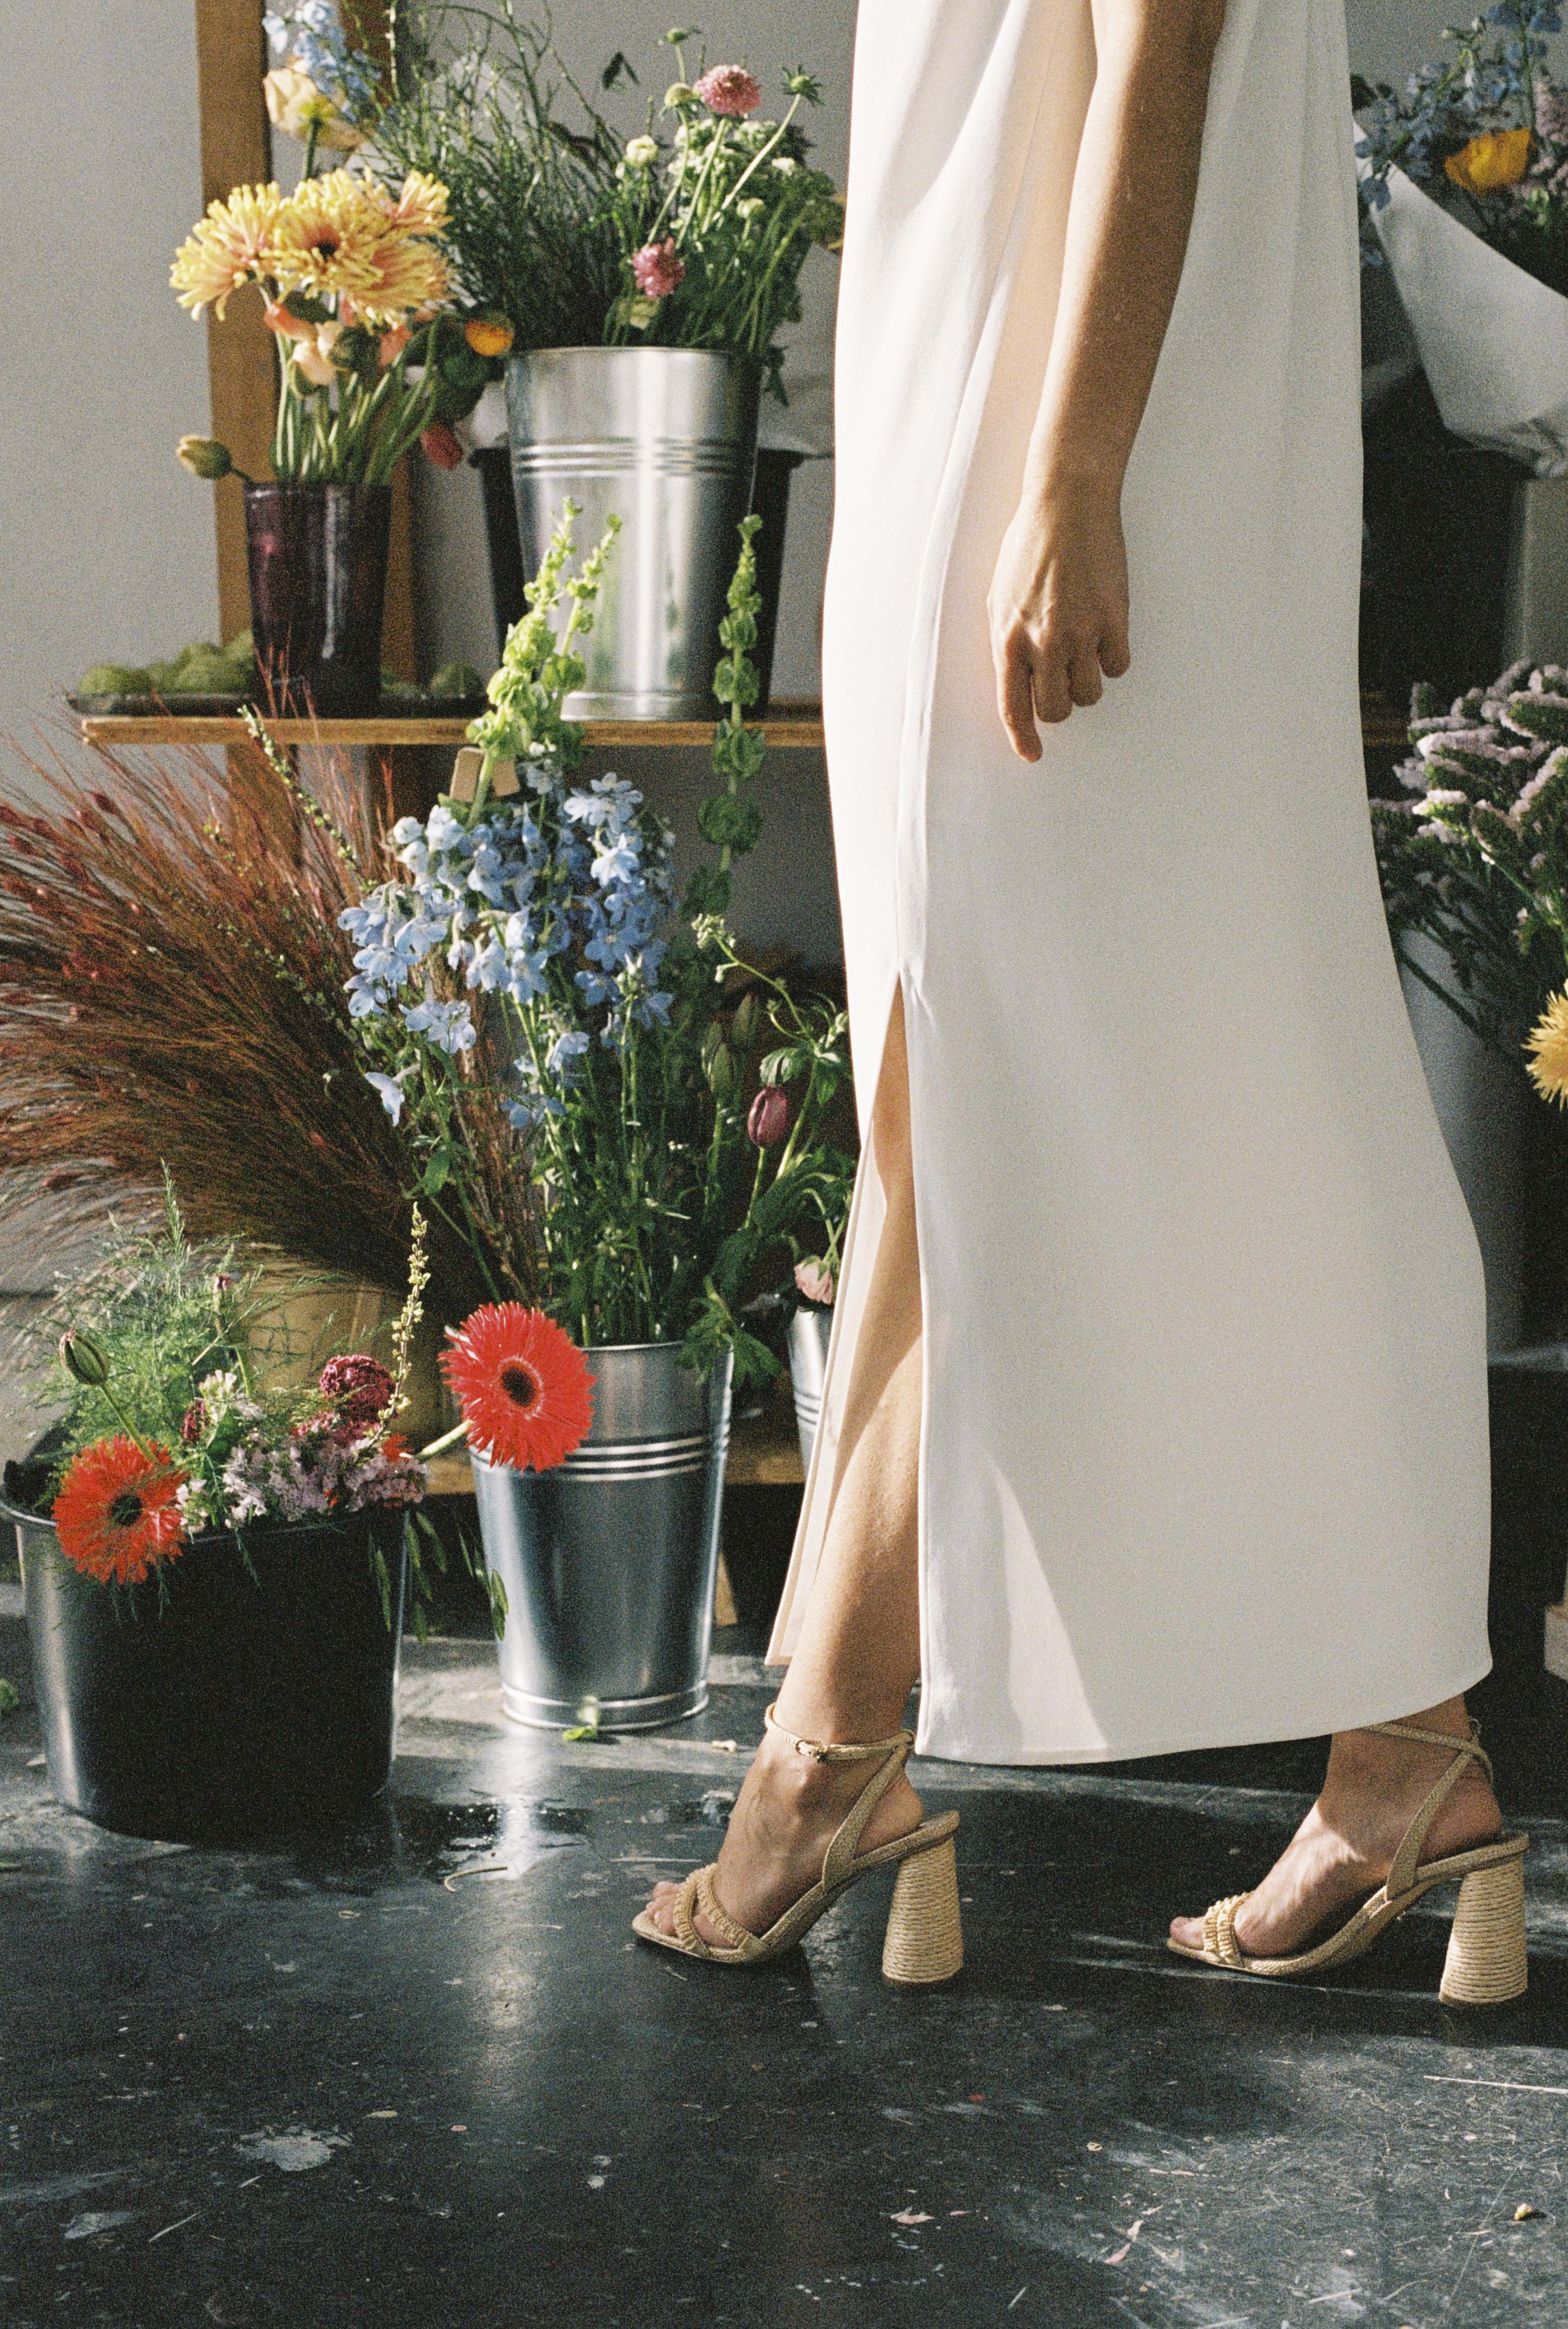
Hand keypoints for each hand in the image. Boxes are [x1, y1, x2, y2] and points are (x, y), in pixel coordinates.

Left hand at [986, 481, 1130, 760]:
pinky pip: (1118, 666)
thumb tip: (1017, 685)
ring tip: (1082, 651)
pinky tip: (1103, 634)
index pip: (1013, 707)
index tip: (1033, 754)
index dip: (1023, 738)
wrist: (1068, 504)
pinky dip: (1112, 658)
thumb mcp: (999, 598)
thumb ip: (1007, 644)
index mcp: (1008, 638)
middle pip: (1057, 709)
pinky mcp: (1114, 617)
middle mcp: (1043, 641)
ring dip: (1086, 682)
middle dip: (1059, 704)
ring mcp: (1081, 631)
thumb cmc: (1028, 548)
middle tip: (1061, 680)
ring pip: (1089, 693)